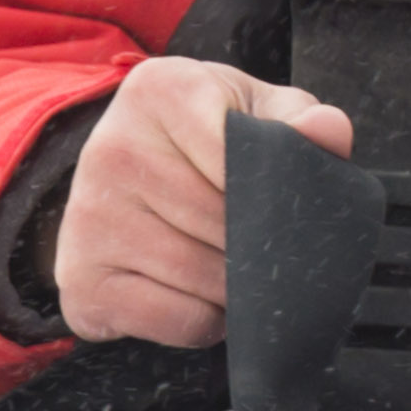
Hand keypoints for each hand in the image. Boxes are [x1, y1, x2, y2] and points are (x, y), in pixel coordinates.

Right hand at [51, 53, 356, 350]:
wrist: (123, 177)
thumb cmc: (202, 140)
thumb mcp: (252, 110)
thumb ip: (299, 119)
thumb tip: (328, 133)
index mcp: (159, 91)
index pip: (238, 154)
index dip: (271, 188)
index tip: (274, 194)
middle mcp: (111, 148)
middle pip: (223, 222)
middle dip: (257, 242)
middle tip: (262, 239)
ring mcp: (88, 218)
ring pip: (203, 276)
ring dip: (236, 285)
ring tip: (230, 262)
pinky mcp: (81, 280)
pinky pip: (178, 319)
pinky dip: (206, 319)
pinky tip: (196, 290)